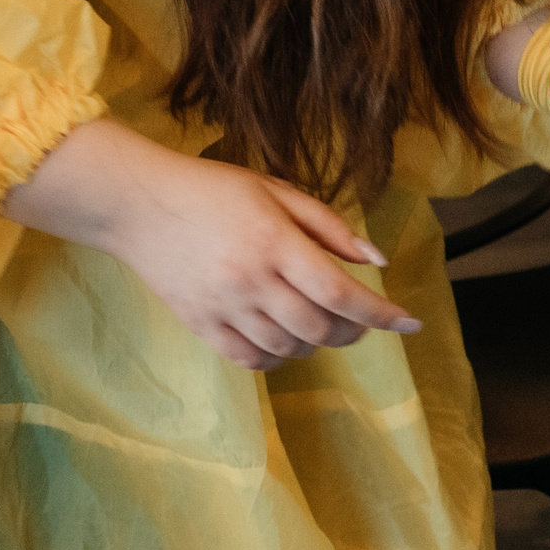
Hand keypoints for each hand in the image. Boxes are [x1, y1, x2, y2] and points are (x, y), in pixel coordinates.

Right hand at [4, 117, 419, 370]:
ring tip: (321, 322)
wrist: (138, 203)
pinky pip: (251, 359)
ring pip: (290, 347)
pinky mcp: (199, 324)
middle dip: (354, 330)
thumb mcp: (278, 191)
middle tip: (361, 319)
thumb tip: (378, 261)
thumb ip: (330, 227)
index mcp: (275, 242)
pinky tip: (286, 339)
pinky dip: (279, 356)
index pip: (341, 292)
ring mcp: (223, 307)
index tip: (412, 324)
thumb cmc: (215, 190)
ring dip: (318, 342)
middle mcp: (251, 281)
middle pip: (321, 328)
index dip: (383, 314)